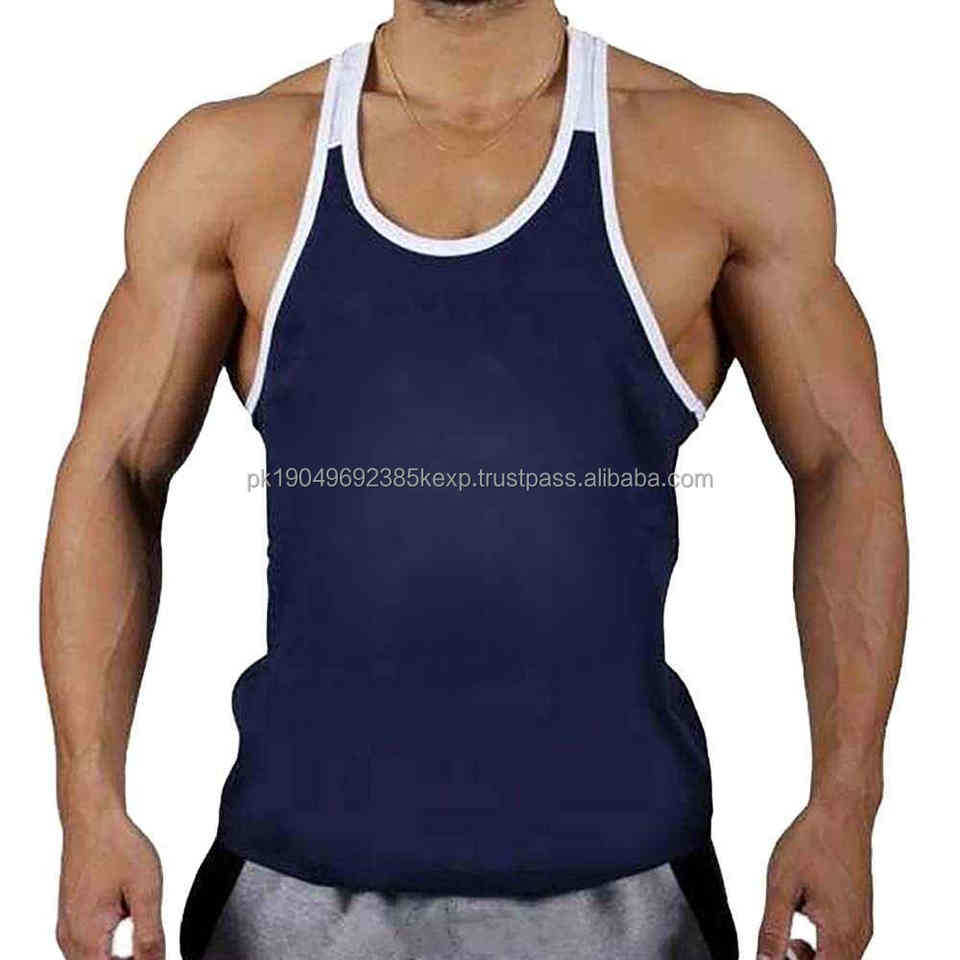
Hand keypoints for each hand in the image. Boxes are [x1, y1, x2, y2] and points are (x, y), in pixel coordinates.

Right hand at [57, 807, 163, 958]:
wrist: (93, 819)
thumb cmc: (116, 846)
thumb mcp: (146, 890)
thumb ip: (150, 935)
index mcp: (87, 936)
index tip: (153, 955)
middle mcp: (70, 938)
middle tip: (151, 949)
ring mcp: (67, 928)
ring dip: (117, 958)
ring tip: (143, 936)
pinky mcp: (70, 918)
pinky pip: (87, 947)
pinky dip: (107, 947)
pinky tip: (127, 925)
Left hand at [758, 801, 872, 958]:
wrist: (842, 813)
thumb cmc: (813, 842)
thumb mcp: (781, 886)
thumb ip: (772, 930)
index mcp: (839, 934)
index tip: (776, 954)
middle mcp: (858, 935)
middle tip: (779, 949)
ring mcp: (863, 926)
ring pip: (838, 959)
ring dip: (813, 958)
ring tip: (789, 937)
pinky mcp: (861, 915)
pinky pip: (844, 945)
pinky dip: (823, 945)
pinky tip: (804, 918)